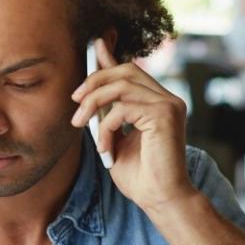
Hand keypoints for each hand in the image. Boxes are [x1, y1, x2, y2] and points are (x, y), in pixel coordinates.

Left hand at [70, 39, 196, 215]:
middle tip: (75, 100)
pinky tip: (105, 147)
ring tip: (80, 123)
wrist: (160, 199)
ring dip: (94, 102)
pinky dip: (106, 126)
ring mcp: (169, 105)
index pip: (132, 71)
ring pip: (122, 85)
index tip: (94, 45)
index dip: (111, 57)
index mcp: (158, 102)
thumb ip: (107, 114)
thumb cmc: (140, 176)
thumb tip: (89, 93)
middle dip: (95, 80)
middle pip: (127, 70)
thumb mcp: (115, 137)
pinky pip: (123, 108)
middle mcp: (167, 99)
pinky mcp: (165, 115)